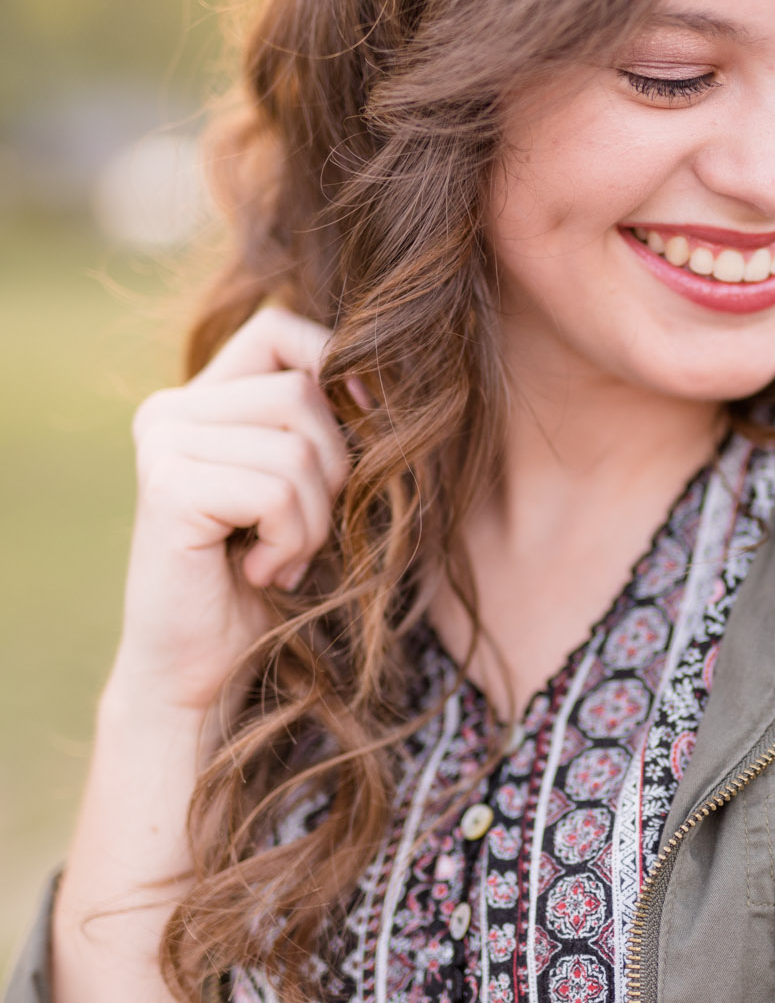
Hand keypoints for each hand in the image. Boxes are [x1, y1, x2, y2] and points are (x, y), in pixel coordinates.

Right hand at [113, 306, 350, 718]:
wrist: (202, 672)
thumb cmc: (265, 582)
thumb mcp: (305, 490)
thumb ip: (323, 428)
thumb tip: (383, 376)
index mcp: (198, 400)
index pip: (280, 329)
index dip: (336, 363)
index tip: (363, 426)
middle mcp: (169, 410)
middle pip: (302, 392)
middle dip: (334, 471)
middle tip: (302, 534)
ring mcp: (162, 443)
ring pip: (299, 446)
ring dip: (315, 519)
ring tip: (280, 559)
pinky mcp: (168, 487)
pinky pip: (279, 491)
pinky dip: (292, 542)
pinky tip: (260, 573)